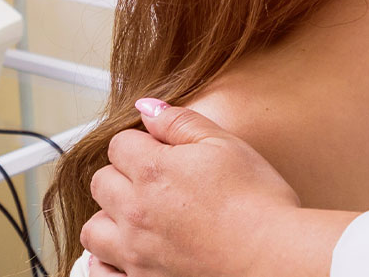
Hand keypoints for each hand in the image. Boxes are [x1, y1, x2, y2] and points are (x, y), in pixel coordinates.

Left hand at [81, 99, 355, 276]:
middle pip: (101, 182)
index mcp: (153, 171)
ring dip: (109, 217)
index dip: (143, 143)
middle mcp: (135, 212)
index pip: (119, 144)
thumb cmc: (259, 204)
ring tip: (137, 215)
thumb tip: (147, 107)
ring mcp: (135, 252)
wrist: (275, 258)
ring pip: (93, 228)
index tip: (161, 150)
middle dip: (123, 175)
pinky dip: (105, 259)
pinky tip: (127, 251)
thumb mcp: (226, 145)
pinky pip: (99, 271)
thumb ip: (181, 122)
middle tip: (155, 181)